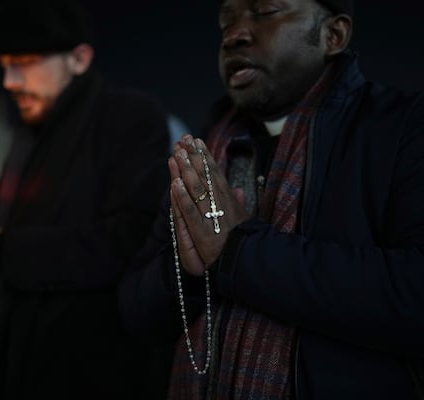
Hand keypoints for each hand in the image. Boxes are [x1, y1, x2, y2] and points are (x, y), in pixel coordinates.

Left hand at [169, 134, 249, 275]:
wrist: (248, 259)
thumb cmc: (245, 239)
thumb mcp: (244, 218)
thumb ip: (238, 202)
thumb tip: (239, 189)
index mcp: (228, 199)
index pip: (215, 172)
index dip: (204, 156)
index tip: (196, 140)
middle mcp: (220, 203)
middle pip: (204, 175)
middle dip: (193, 156)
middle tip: (183, 140)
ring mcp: (211, 216)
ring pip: (197, 189)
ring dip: (186, 170)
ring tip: (177, 153)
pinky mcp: (203, 232)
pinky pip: (191, 212)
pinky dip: (182, 198)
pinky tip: (174, 184)